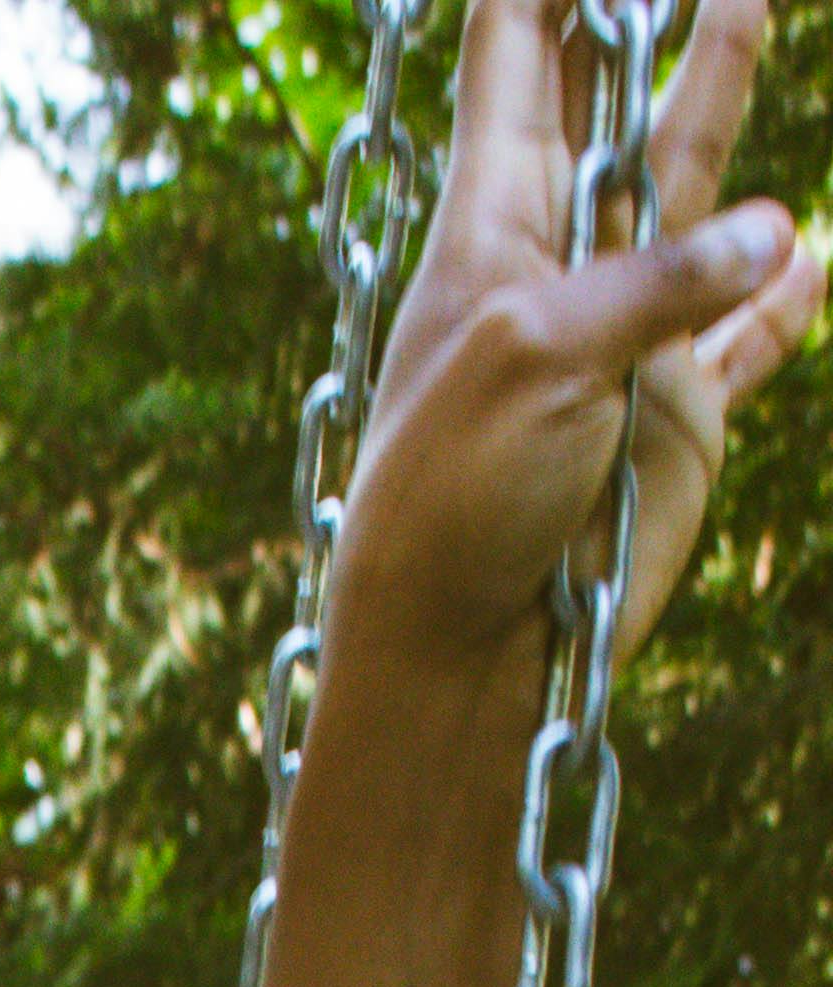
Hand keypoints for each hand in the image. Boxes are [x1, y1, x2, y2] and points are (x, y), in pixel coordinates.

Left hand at [337, 0, 821, 678]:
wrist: (468, 655)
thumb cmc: (456, 501)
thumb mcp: (538, 359)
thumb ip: (656, 281)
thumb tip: (777, 237)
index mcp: (489, 226)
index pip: (511, 59)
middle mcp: (560, 262)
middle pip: (609, 97)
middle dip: (645, 12)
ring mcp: (627, 334)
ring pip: (696, 188)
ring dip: (723, 94)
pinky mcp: (681, 414)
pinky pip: (748, 336)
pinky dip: (786, 299)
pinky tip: (814, 257)